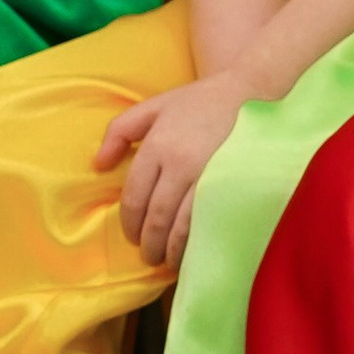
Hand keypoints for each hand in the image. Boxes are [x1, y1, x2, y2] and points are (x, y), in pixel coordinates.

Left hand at [99, 72, 246, 265]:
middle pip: (155, 215)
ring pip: (181, 225)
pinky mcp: (233, 185)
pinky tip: (193, 250)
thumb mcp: (154, 106)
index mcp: (158, 144)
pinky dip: (196, 242)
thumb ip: (119, 131)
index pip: (134, 196)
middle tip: (148, 256)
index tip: (132, 236)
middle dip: (148, 242)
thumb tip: (98, 165)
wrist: (254, 93)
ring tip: (167, 261)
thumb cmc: (201, 102)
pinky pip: (208, 222)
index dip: (129, 222)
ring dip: (170, 249)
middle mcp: (180, 162)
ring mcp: (208, 175)